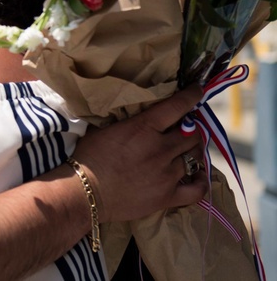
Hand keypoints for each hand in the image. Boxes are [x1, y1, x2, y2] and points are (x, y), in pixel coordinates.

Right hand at [71, 85, 207, 222]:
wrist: (85, 192)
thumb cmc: (88, 157)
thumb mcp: (103, 129)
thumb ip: (124, 120)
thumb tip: (133, 112)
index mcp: (143, 128)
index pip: (177, 106)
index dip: (192, 96)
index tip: (197, 91)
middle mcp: (160, 149)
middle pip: (192, 133)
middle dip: (192, 128)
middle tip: (187, 128)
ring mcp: (167, 174)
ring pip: (195, 157)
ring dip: (193, 151)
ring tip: (187, 150)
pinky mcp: (168, 196)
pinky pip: (197, 189)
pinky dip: (202, 180)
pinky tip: (197, 174)